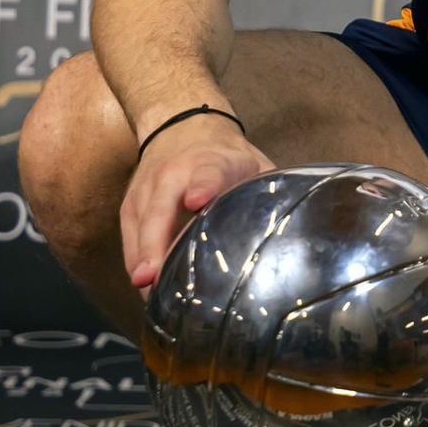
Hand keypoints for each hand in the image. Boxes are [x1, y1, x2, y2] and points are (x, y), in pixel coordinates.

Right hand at [121, 116, 276, 296]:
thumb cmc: (225, 158)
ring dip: (143, 263)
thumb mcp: (253, 166)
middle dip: (154, 243)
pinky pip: (129, 239)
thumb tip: (297, 237)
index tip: (198, 201)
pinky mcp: (129, 205)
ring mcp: (146, 190)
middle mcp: (172, 174)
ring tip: (153, 300)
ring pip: (140, 229)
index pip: (208, 173)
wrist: (181, 126)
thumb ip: (267, 196)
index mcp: (212, 163)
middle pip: (160, 210)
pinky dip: (136, 264)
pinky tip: (149, 292)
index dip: (204, 186)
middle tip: (150, 278)